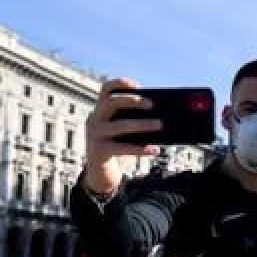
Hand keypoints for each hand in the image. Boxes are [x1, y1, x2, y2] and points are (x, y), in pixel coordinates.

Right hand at [83, 78, 161, 195]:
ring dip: (142, 125)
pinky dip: (140, 149)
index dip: (119, 84)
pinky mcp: (99, 151)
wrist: (100, 172)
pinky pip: (122, 148)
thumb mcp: (124, 131)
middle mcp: (94, 119)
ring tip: (160, 124)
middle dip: (131, 100)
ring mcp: (94, 135)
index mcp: (101, 110)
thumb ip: (134, 121)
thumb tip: (161, 117)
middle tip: (151, 104)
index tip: (137, 85)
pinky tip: (155, 150)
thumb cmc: (117, 146)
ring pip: (119, 126)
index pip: (105, 90)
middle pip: (110, 103)